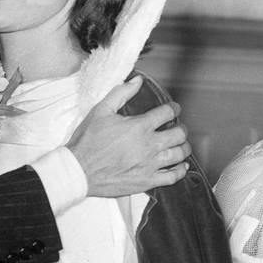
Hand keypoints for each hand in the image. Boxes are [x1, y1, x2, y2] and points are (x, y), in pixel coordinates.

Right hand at [66, 77, 190, 196]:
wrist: (78, 170)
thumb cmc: (87, 142)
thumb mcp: (100, 111)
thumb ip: (121, 93)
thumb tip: (137, 81)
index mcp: (139, 127)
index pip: (167, 113)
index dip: (173, 108)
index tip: (173, 109)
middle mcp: (148, 145)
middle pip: (179, 134)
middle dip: (181, 128)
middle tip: (178, 127)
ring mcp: (149, 165)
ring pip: (179, 154)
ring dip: (183, 147)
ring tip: (181, 145)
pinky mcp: (147, 181)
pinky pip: (172, 177)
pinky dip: (180, 170)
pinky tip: (181, 166)